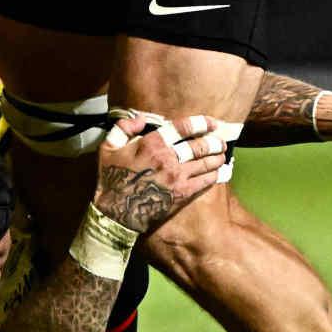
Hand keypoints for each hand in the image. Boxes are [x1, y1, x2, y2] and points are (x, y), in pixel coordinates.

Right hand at [91, 114, 233, 235]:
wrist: (117, 213)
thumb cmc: (111, 178)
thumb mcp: (108, 147)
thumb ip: (124, 127)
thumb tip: (142, 119)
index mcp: (151, 143)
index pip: (183, 127)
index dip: (201, 123)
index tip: (212, 122)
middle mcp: (167, 157)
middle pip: (199, 145)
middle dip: (213, 141)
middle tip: (220, 140)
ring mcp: (177, 176)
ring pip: (205, 162)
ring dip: (217, 156)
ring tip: (222, 153)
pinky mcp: (182, 193)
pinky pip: (204, 181)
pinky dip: (214, 174)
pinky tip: (219, 171)